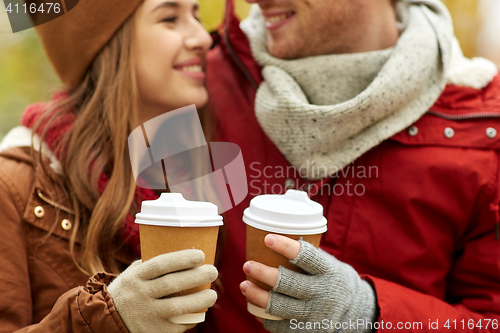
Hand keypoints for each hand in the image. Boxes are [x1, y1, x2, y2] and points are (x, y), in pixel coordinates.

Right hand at [107, 249, 217, 332]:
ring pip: (177, 307)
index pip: (161, 264)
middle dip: (196, 277)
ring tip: (212, 295)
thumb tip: (185, 254)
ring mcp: (144, 315)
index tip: (201, 255)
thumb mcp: (134, 274)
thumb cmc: (130, 289)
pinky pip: (175, 326)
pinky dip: (189, 319)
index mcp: (135, 276)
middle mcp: (138, 295)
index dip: (182, 259)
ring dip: (199, 300)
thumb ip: (153, 265)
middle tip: (213, 271)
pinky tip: (199, 312)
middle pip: (172, 284)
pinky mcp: (151, 332)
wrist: (106, 319)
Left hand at [240, 234, 377, 332]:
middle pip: (287, 283)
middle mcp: (322, 293)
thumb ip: (309, 256)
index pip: (306, 256)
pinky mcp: (308, 330)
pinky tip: (255, 308)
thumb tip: (277, 236)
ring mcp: (314, 314)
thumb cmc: (336, 280)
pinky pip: (281, 326)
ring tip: (244, 285)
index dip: (286, 247)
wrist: (358, 312)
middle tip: (247, 265)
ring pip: (279, 306)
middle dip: (263, 273)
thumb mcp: (330, 264)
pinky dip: (266, 318)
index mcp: (328, 271)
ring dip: (257, 295)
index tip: (268, 238)